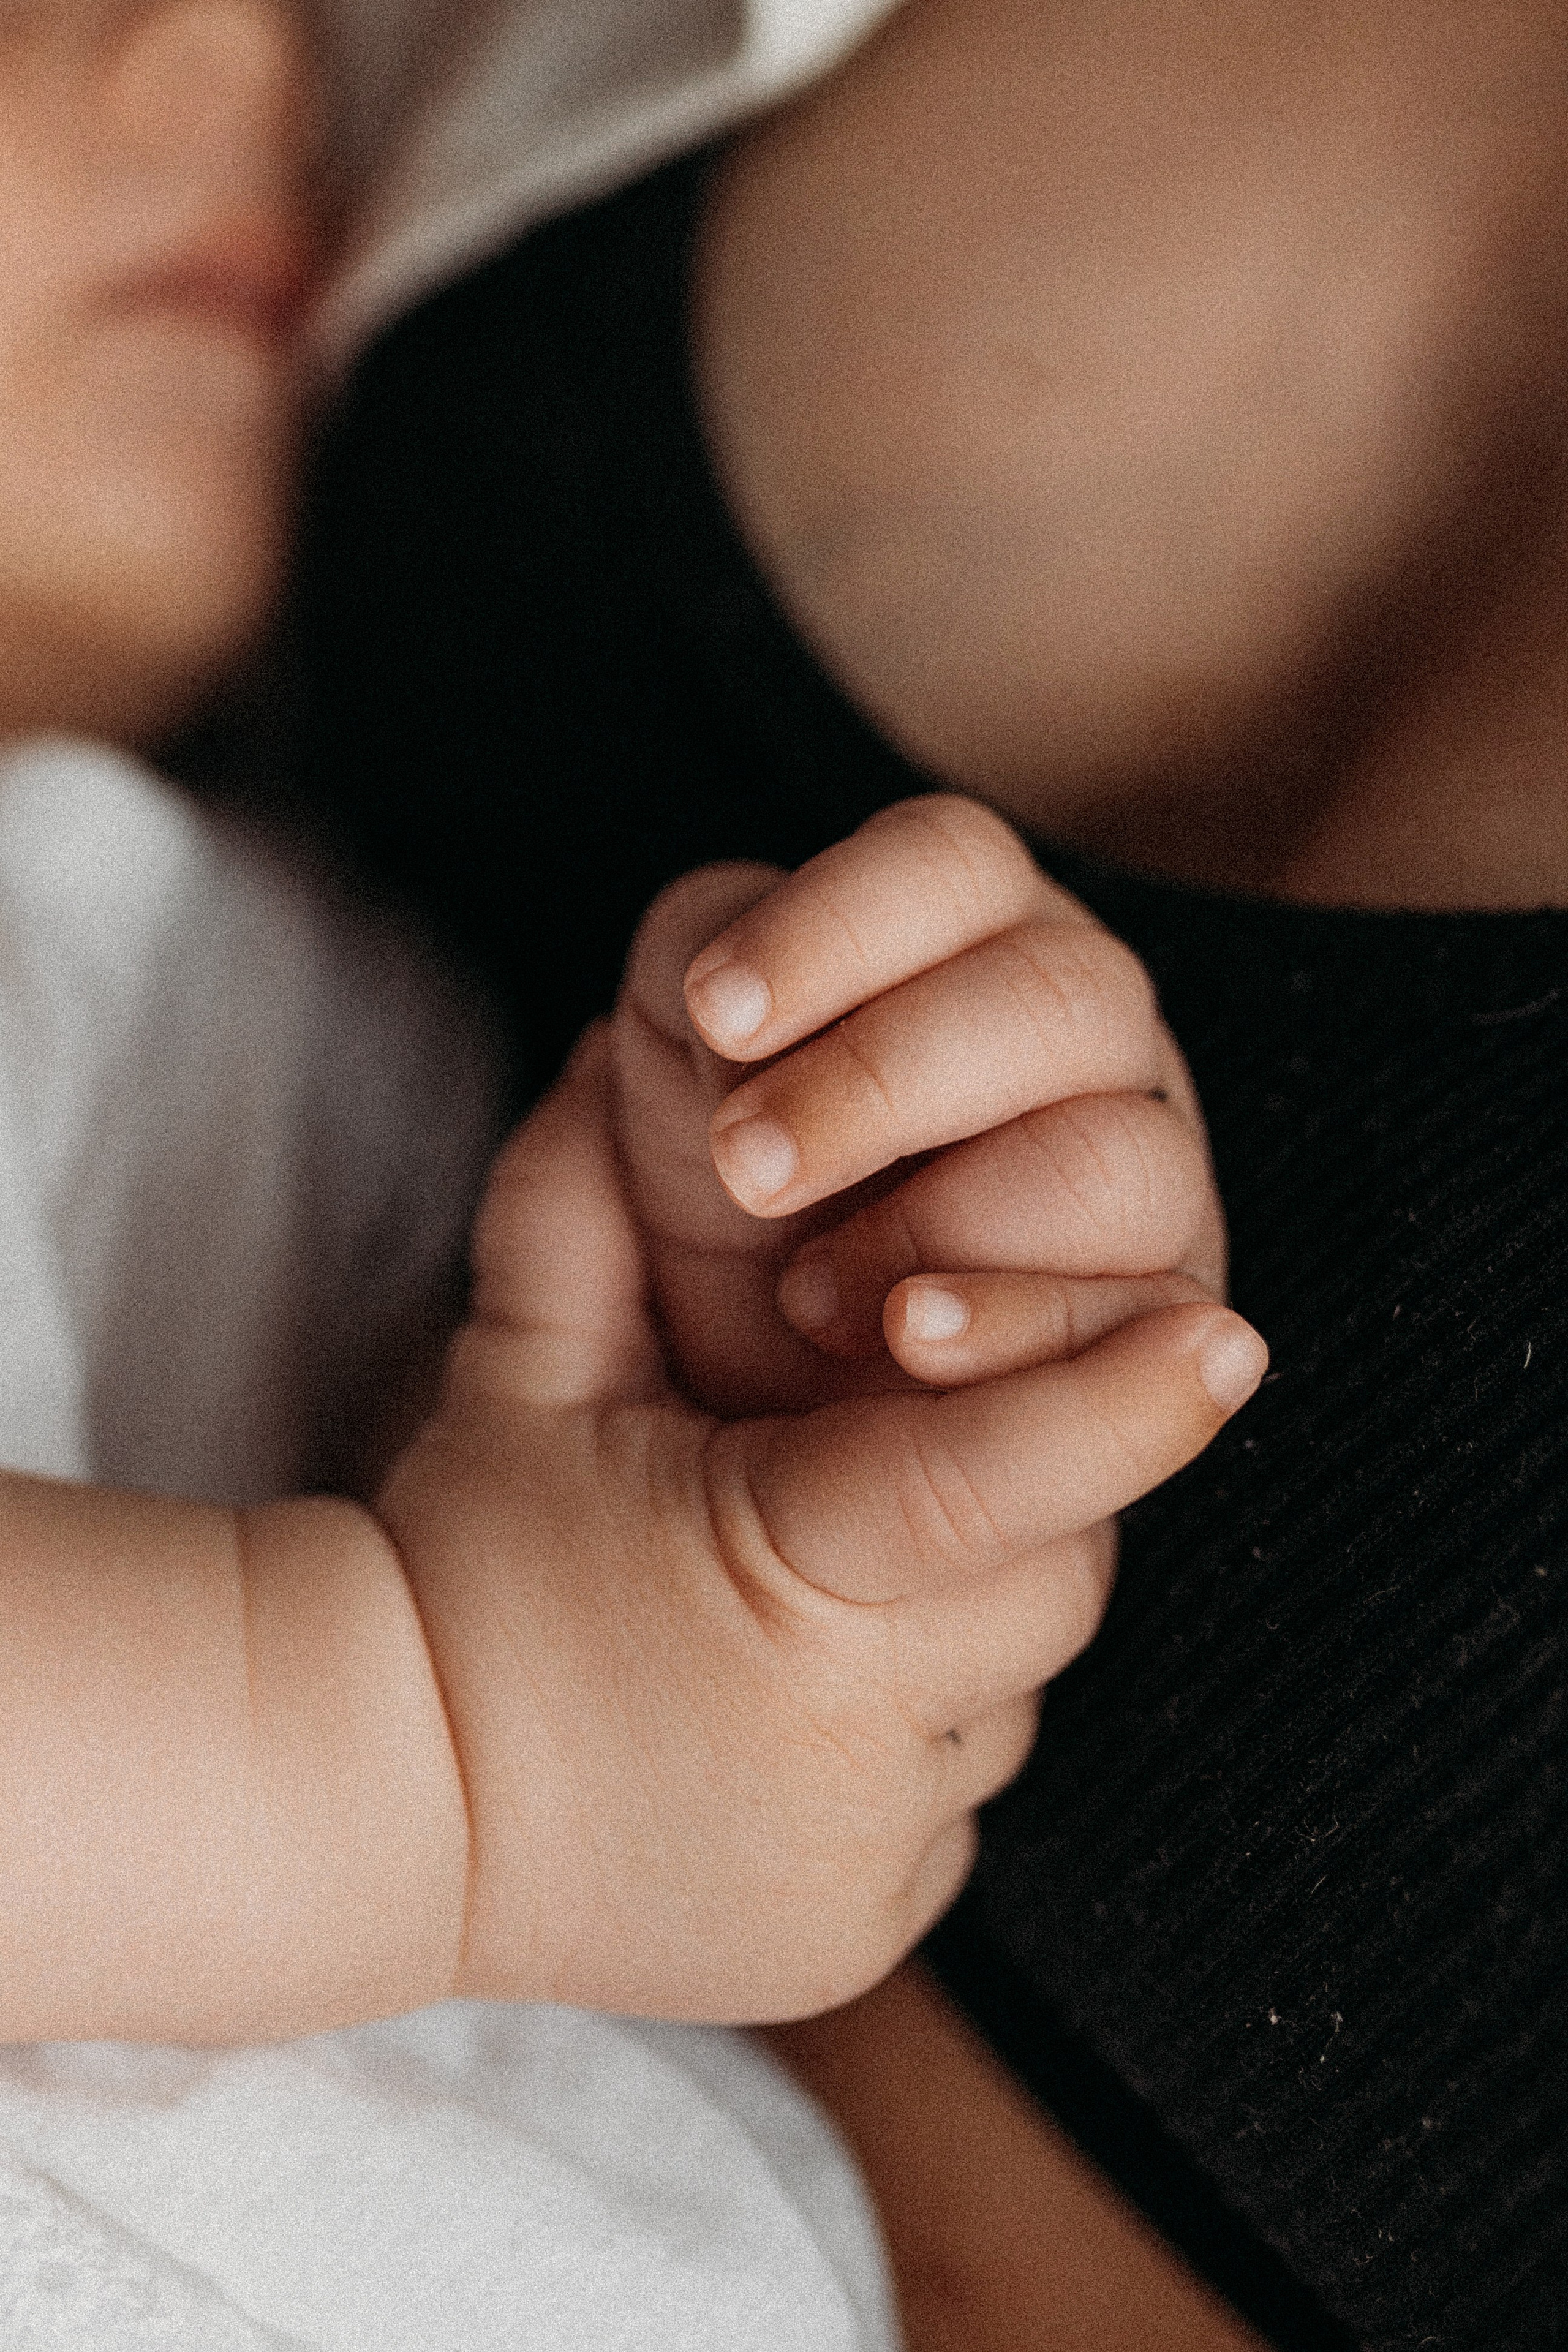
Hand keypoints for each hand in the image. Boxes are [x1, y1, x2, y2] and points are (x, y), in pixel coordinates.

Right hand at [377, 1025, 1262, 2023]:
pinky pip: (957, 1796)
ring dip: (957, 1618)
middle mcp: (843, 1738)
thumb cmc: (453, 1567)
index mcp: (773, 1576)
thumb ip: (581, 1211)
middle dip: (1012, 1501)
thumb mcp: (517, 1378)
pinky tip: (802, 1700)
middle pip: (1040, 1578)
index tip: (1228, 1337)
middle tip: (906, 1450)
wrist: (364, 1802)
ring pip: (1010, 1690)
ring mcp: (859, 1858)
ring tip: (825, 1592)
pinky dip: (917, 1728)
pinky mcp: (856, 1935)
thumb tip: (613, 1050)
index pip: (975, 1483)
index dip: (1107, 1406)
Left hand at [614, 793, 1226, 1419]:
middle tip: (742, 1163)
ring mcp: (1134, 1202)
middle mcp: (1073, 1060)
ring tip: (810, 1298)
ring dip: (958, 1216)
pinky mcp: (1158, 1348)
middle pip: (1068, 995)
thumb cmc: (689, 1266)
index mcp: (956, 958)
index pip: (953, 867)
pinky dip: (1028, 1326)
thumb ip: (667, 1032)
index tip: (712, 1012)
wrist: (701, 1472)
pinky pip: (1159, 1326)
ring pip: (1127, 1155)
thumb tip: (695, 987)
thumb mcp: (634, 1140)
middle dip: (888, 1075)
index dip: (841, 920)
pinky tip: (911, 1341)